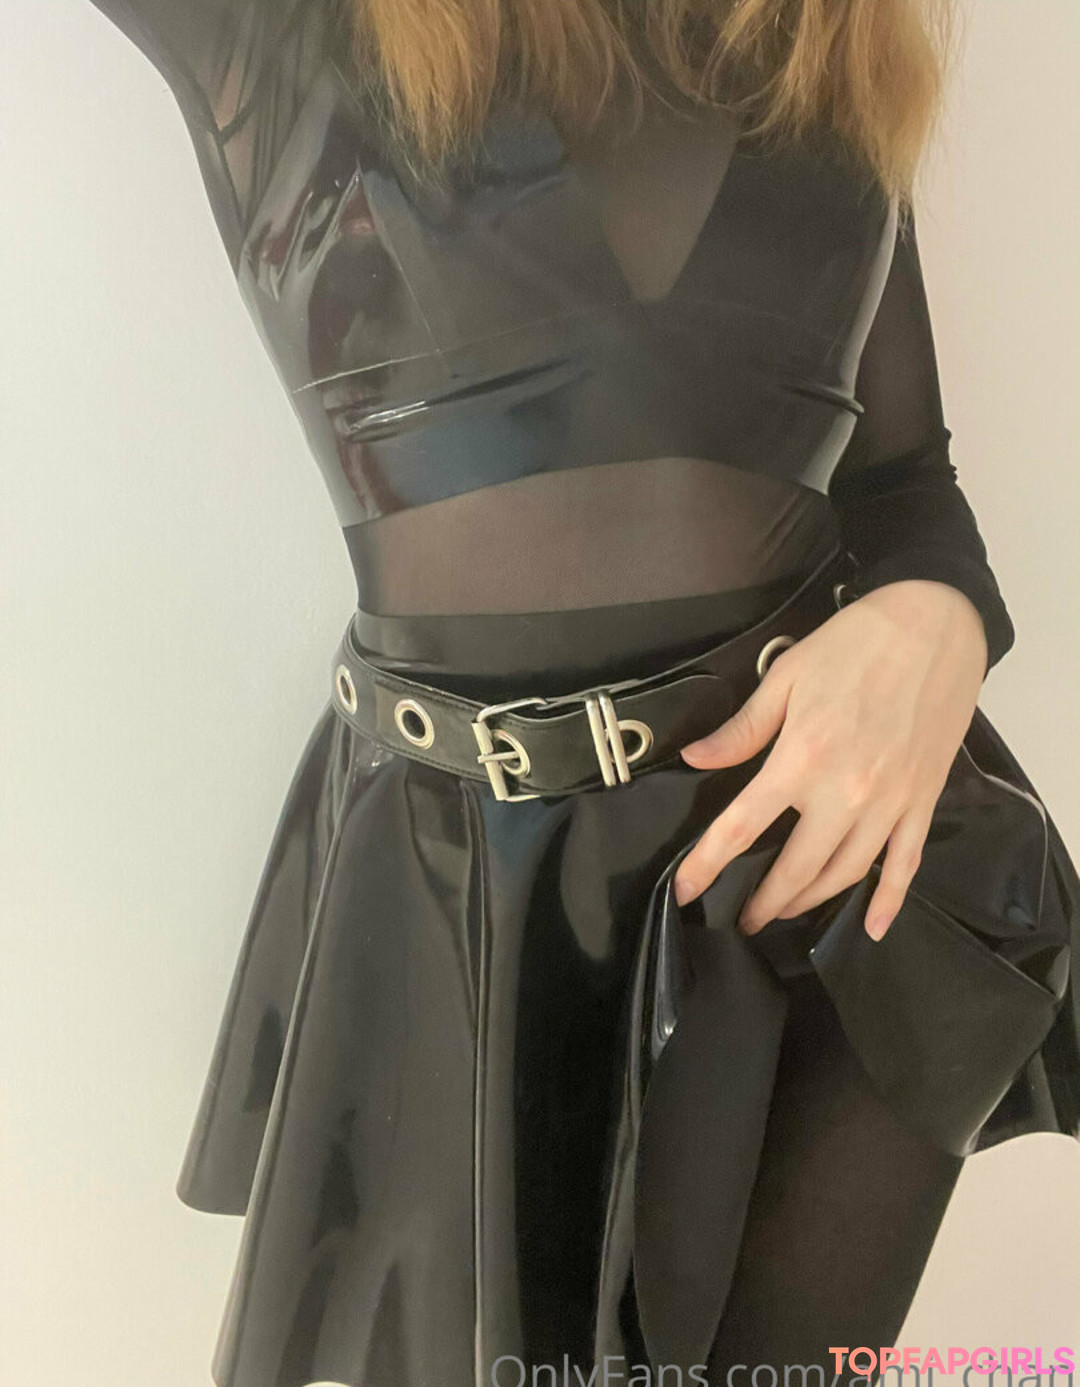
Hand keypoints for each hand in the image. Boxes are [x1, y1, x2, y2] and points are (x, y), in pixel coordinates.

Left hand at [671, 580, 988, 939]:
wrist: (936, 624)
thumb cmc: (856, 643)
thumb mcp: (787, 678)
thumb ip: (742, 730)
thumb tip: (696, 759)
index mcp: (801, 758)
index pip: (741, 827)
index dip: (707, 864)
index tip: (685, 891)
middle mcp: (845, 792)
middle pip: (796, 867)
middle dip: (764, 902)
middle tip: (743, 920)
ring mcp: (889, 801)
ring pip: (846, 874)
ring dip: (812, 902)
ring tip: (787, 912)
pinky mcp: (923, 800)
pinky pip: (905, 864)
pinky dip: (888, 901)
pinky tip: (873, 928)